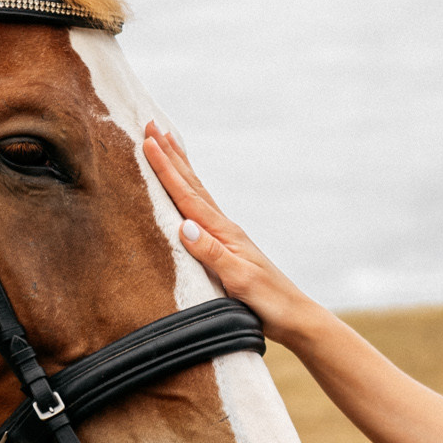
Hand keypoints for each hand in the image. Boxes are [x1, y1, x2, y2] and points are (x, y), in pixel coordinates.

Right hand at [141, 121, 324, 347]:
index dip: (167, 169)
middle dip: (171, 155)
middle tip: (151, 126)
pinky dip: (189, 192)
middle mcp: (224, 229)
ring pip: (196, 193)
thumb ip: (212, 254)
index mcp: (224, 233)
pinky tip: (186, 191)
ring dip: (180, 167)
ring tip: (167, 143)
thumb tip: (184, 226)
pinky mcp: (225, 248)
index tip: (149, 142)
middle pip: (192, 184)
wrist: (294, 317)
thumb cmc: (268, 303)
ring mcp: (226, 237)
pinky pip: (201, 211)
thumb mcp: (240, 281)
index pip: (188, 195)